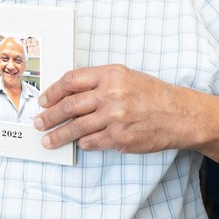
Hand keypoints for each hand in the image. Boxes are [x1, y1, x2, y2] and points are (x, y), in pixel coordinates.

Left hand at [34, 64, 184, 152]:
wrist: (179, 114)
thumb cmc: (152, 95)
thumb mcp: (126, 77)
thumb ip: (98, 82)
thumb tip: (68, 95)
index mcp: (111, 75)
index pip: (71, 81)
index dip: (53, 91)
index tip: (43, 100)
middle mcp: (111, 95)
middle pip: (69, 106)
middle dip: (49, 116)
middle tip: (39, 122)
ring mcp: (115, 118)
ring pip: (76, 128)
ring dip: (58, 135)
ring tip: (47, 140)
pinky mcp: (120, 138)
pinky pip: (91, 142)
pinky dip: (82, 143)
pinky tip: (78, 143)